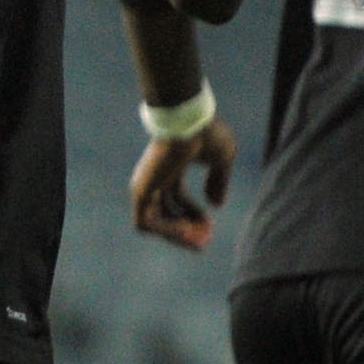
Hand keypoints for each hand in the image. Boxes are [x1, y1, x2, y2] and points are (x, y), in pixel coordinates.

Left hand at [131, 116, 236, 252]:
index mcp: (171, 169)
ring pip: (155, 223)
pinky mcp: (141, 191)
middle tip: (205, 238)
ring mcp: (146, 185)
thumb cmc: (207, 134)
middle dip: (187, 230)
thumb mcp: (222, 159)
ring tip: (198, 239)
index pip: (176, 200)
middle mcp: (156, 179)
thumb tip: (217, 205)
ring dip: (178, 236)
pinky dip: (166, 232)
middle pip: (166, 214)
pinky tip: (186, 232)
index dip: (194, 216)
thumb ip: (219, 181)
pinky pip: (146, 224)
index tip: (210, 225)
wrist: (190, 124)